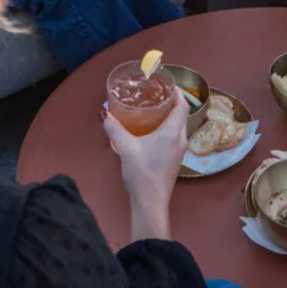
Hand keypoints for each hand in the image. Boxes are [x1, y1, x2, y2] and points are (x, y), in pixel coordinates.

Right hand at [102, 92, 187, 217]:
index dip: (177, 92)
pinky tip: (152, 130)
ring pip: (178, 126)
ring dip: (170, 116)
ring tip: (153, 109)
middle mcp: (180, 139)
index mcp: (173, 132)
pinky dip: (167, 128)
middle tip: (155, 94)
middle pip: (181, 114)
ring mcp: (179, 151)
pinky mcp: (175, 160)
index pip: (182, 105)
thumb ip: (114, 128)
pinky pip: (175, 137)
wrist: (151, 203)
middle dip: (171, 102)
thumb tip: (104, 112)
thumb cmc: (142, 172)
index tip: (166, 84)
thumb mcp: (126, 147)